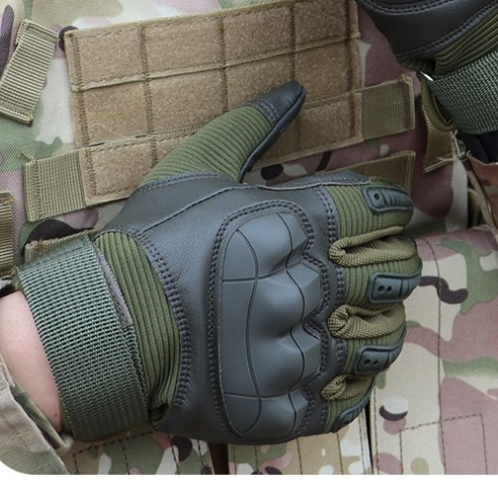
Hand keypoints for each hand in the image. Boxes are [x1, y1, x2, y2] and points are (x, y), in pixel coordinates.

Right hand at [16, 82, 419, 442]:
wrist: (101, 325)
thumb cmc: (151, 240)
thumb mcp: (196, 168)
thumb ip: (252, 126)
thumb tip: (295, 89)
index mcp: (283, 227)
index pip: (372, 213)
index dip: (389, 212)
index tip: (391, 215)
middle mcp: (293, 290)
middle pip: (384, 275)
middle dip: (395, 268)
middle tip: (391, 268)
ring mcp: (284, 355)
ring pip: (371, 341)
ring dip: (383, 328)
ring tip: (378, 319)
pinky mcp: (273, 408)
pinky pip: (341, 402)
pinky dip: (352, 387)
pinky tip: (346, 371)